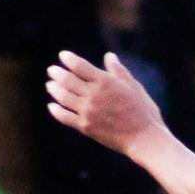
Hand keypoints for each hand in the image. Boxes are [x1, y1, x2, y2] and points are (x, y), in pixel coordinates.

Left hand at [46, 50, 163, 156]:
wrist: (144, 138)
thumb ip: (119, 71)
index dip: (68, 59)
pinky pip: (64, 117)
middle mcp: (93, 95)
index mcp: (105, 82)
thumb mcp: (133, 86)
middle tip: (51, 70)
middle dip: (57, 73)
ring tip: (50, 85)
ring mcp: (87, 112)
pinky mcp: (85, 127)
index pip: (79, 65)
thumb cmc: (143, 111)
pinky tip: (52, 106)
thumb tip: (109, 56)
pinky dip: (56, 110)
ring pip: (63, 97)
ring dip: (54, 89)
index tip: (63, 55)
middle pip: (67, 80)